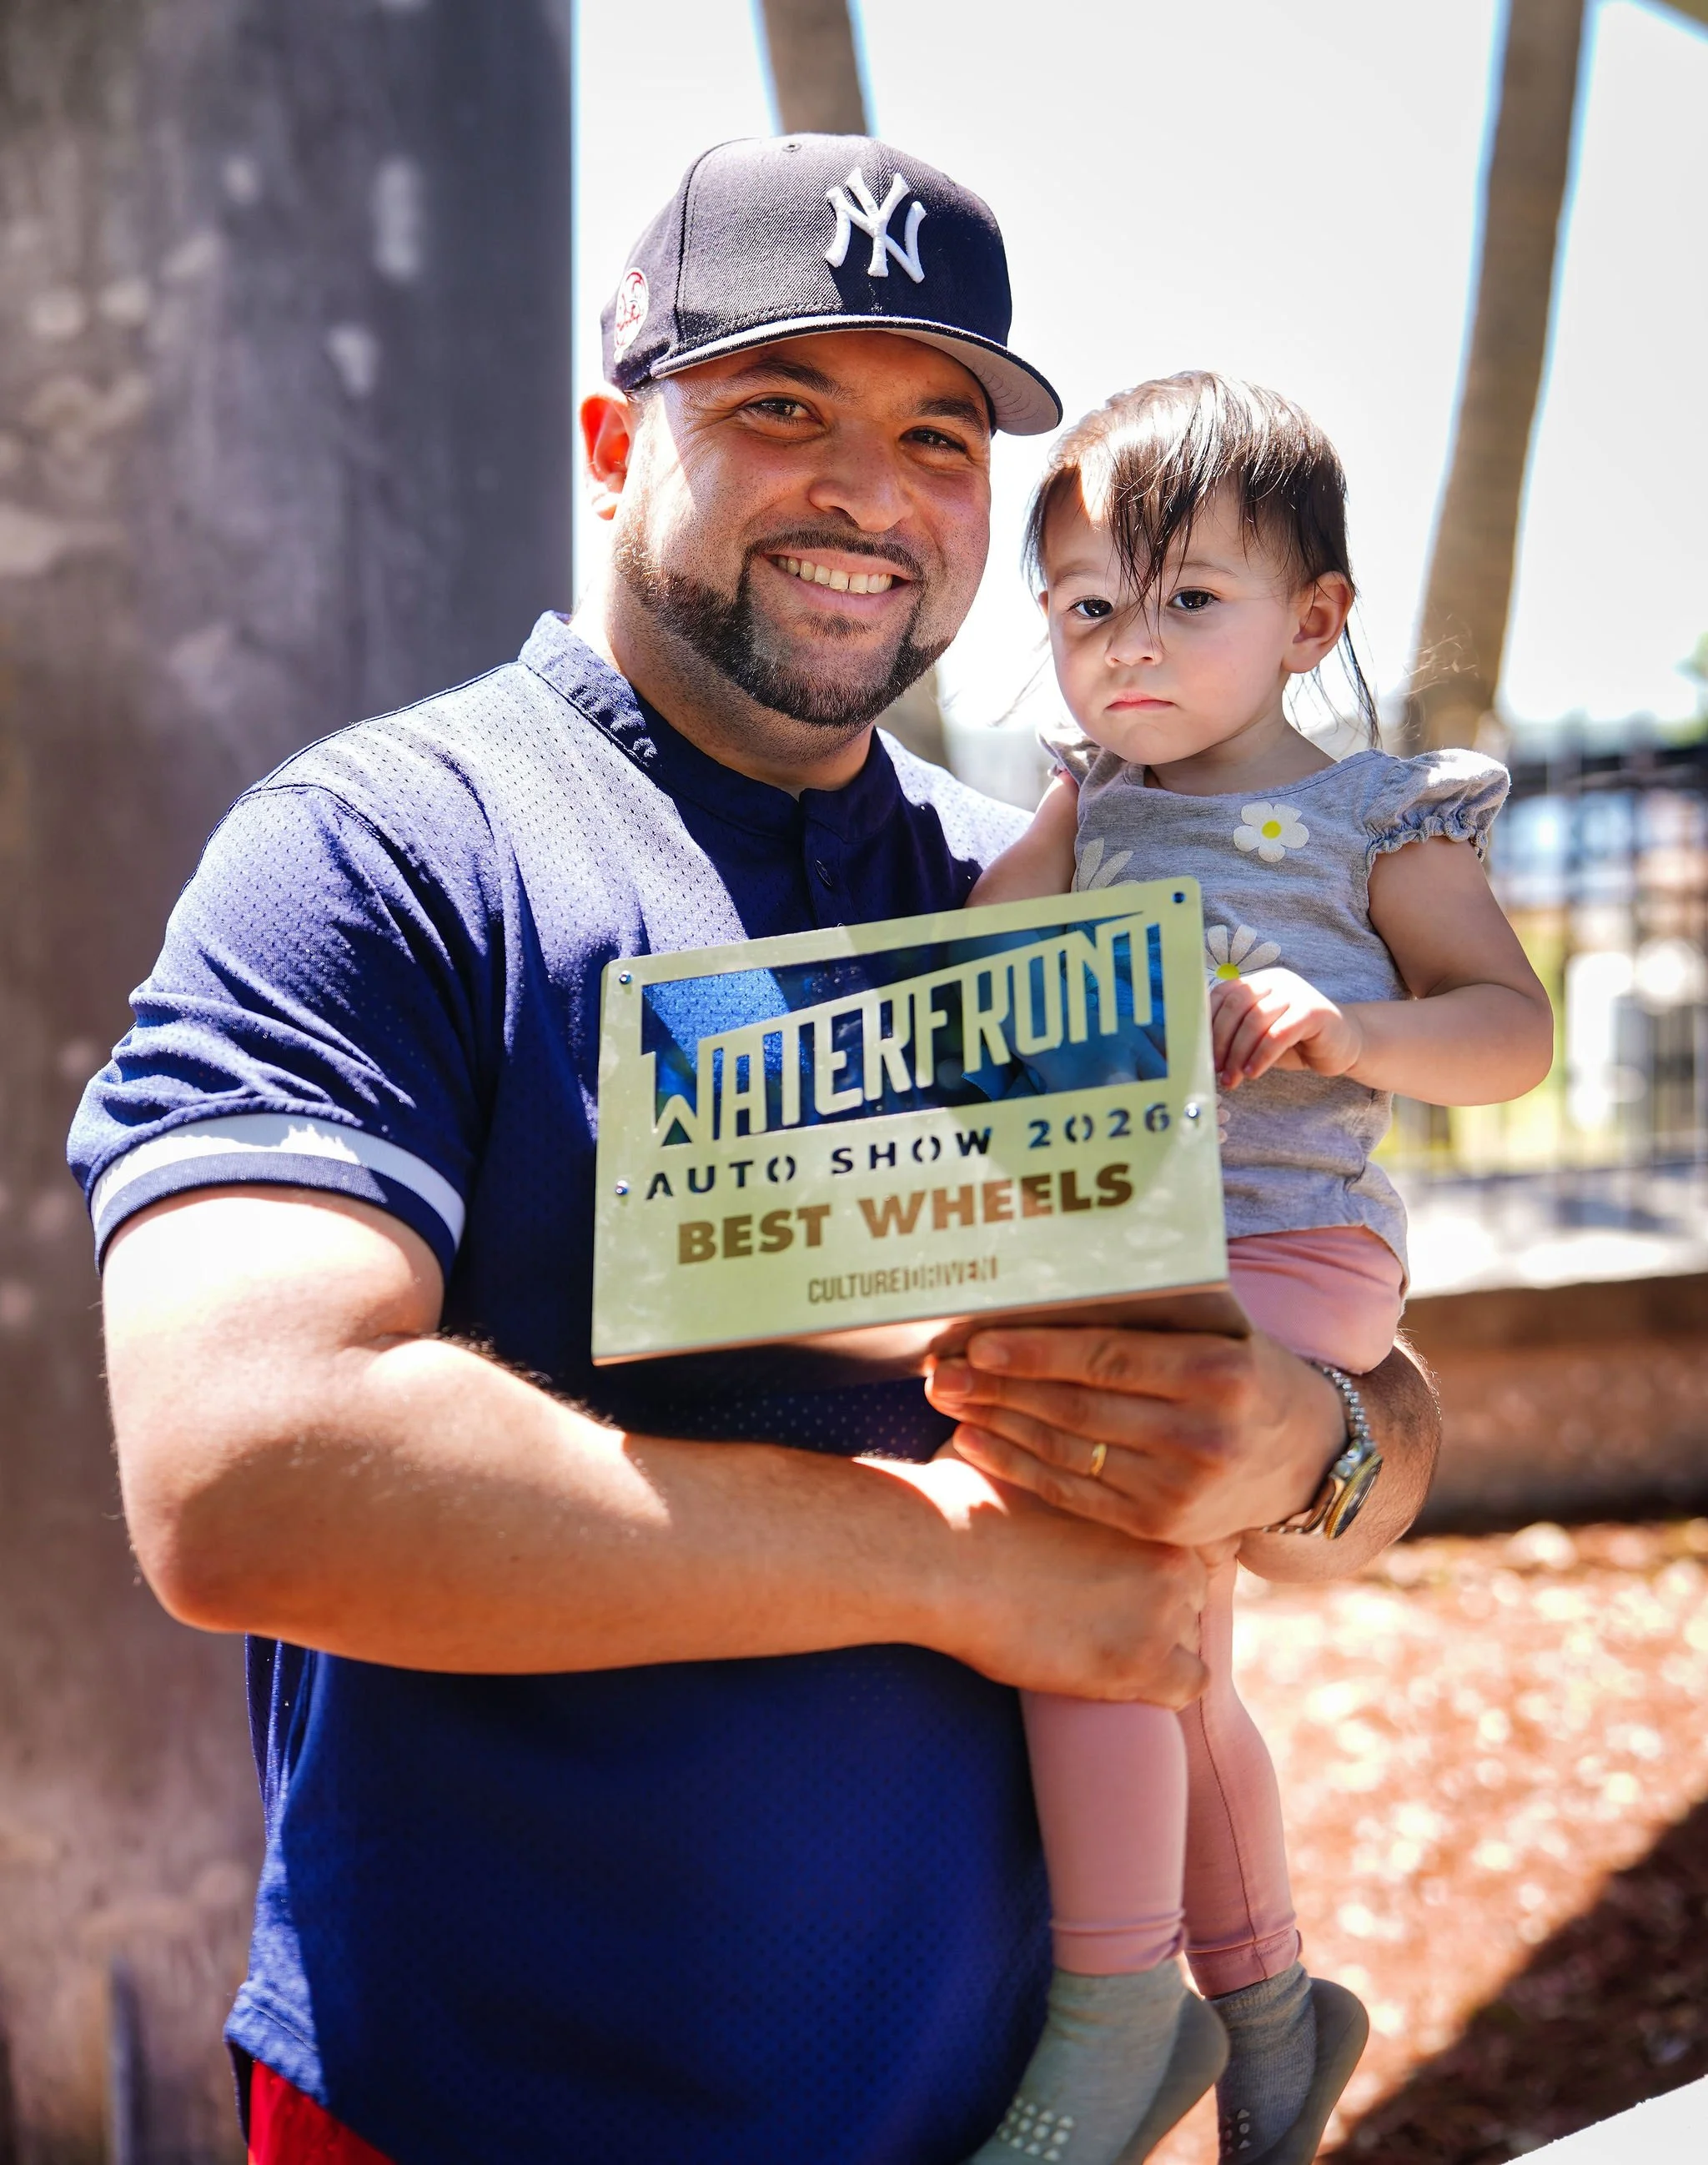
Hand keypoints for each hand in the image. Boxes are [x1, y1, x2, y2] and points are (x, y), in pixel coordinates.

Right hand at [892, 1451, 1209, 1705]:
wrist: (939, 1556)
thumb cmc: (967, 1500)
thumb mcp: (1024, 1456)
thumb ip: (1053, 1448)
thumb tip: (1023, 1416)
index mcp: (1148, 1497)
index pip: (1192, 1529)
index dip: (1156, 1548)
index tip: (1124, 1562)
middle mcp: (1170, 1549)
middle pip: (1193, 1581)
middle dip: (1157, 1592)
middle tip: (1105, 1599)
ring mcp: (1161, 1609)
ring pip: (1190, 1630)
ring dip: (1155, 1636)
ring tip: (1099, 1631)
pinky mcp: (1139, 1664)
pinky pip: (1190, 1685)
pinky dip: (1160, 1683)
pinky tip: (1114, 1666)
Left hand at [924, 1325, 1339, 1551]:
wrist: (1311, 1461)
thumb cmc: (1249, 1374)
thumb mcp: (1221, 1336)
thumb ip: (1154, 1322)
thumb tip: (1051, 1295)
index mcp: (1219, 1374)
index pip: (1111, 1359)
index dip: (1039, 1352)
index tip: (980, 1340)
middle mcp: (1202, 1435)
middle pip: (1079, 1408)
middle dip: (1001, 1388)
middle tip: (943, 1370)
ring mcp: (1181, 1490)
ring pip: (1070, 1451)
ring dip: (999, 1425)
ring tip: (949, 1399)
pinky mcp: (1160, 1527)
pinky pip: (1075, 1493)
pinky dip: (1019, 1467)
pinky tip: (976, 1442)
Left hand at [1210, 967, 1363, 1087]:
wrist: (1343, 1045)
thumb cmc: (1295, 1043)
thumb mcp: (1259, 1036)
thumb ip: (1234, 1035)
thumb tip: (1200, 1052)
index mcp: (1257, 981)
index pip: (1221, 995)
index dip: (1207, 1024)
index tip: (1199, 1053)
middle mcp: (1275, 981)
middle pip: (1235, 1006)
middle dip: (1221, 1042)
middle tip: (1216, 1071)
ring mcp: (1295, 992)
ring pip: (1255, 1020)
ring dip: (1238, 1054)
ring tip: (1233, 1078)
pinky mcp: (1313, 1011)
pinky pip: (1278, 1034)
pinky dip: (1261, 1056)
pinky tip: (1253, 1073)